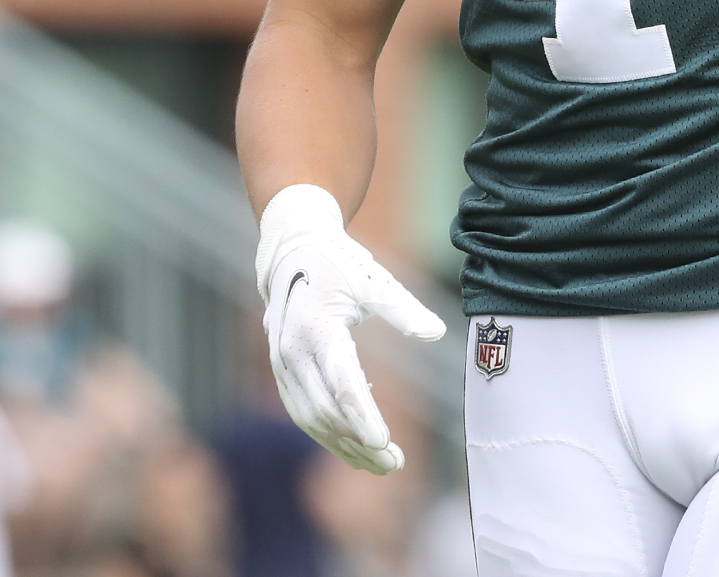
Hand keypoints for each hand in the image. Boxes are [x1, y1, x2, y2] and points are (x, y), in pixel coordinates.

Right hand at [255, 184, 445, 473]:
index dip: (363, 416)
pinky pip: (304, 413)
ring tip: (382, 466)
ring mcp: (282, 365)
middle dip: (360, 442)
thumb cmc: (338, 264)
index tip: (384, 442)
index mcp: (317, 326)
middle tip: (396, 463)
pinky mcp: (283, 373)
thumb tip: (436, 332)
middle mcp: (292, 351)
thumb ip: (403, 307)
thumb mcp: (373, 279)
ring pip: (312, 420)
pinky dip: (329, 436)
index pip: (341, 382)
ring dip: (345, 447)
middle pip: (326, 411)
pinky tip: (356, 450)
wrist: (290, 252)